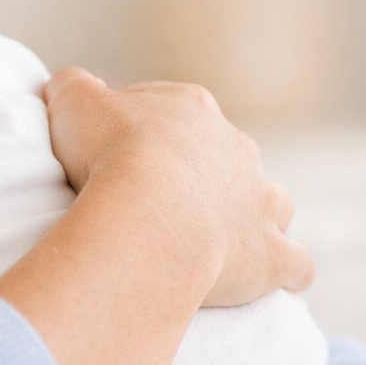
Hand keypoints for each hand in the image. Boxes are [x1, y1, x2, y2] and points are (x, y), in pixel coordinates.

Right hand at [43, 67, 313, 306]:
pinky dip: (289, 269)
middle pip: (222, 154)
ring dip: (252, 213)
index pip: (170, 109)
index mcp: (192, 108)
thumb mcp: (71, 102)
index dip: (140, 130)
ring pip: (270, 201)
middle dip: (198, 171)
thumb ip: (72, 86)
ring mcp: (260, 202)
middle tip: (154, 199)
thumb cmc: (108, 155)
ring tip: (218, 234)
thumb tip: (70, 86)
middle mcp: (236, 149)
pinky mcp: (271, 254)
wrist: (149, 216)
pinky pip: (295, 262)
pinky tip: (278, 278)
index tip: (113, 155)